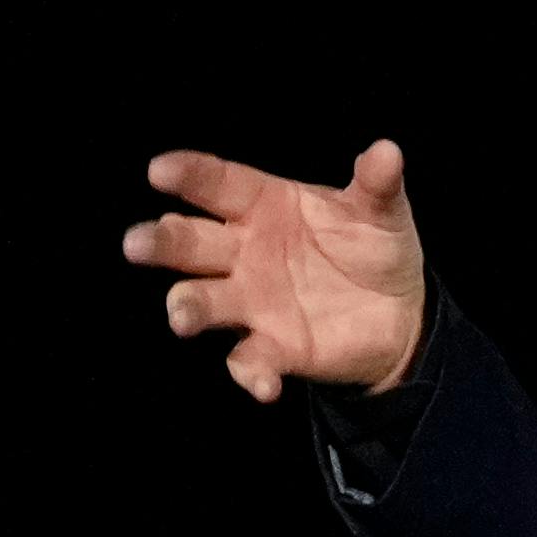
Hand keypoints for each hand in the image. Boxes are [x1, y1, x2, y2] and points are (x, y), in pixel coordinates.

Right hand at [125, 139, 427, 400]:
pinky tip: (265, 384)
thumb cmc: (374, 248)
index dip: (190, 176)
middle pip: (189, 242)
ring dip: (187, 308)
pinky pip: (249, 361)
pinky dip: (252, 373)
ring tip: (181, 317)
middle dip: (162, 242)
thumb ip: (378, 184)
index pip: (219, 184)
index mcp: (264, 205)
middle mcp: (244, 251)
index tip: (159, 170)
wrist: (400, 313)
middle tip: (136, 244)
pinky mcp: (271, 347)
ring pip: (202, 301)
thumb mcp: (383, 212)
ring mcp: (252, 301)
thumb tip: (388, 152)